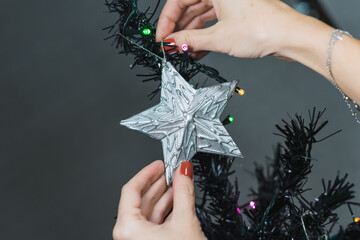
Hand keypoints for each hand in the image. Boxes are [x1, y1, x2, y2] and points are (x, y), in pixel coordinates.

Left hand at [113, 160, 206, 239]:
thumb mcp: (185, 220)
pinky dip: (166, 209)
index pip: (131, 189)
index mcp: (127, 228)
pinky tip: (178, 200)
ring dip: (164, 195)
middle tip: (171, 170)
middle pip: (140, 199)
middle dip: (158, 183)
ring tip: (178, 182)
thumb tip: (184, 170)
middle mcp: (129, 235)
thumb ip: (184, 191)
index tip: (159, 164)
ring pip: (148, 211)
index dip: (147, 173)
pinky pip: (154, 222)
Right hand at [156, 0, 302, 58]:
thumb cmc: (263, 29)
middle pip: (190, 6)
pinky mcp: (237, 12)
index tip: (162, 38)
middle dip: (179, 29)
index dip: (167, 20)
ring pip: (201, 15)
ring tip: (184, 52)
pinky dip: (205, 36)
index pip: (179, 0)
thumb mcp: (218, 38)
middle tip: (171, 46)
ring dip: (191, 35)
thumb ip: (190, 40)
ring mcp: (230, 1)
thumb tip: (172, 42)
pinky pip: (213, 22)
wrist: (290, 37)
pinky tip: (197, 50)